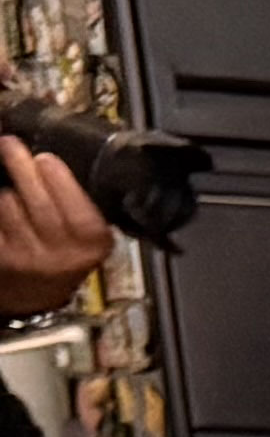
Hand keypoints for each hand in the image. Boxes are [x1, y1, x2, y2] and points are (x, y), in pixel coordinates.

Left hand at [0, 144, 97, 320]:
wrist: (35, 291)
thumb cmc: (63, 252)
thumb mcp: (87, 234)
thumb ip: (79, 202)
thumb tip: (49, 157)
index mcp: (93, 242)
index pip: (74, 201)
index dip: (56, 174)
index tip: (45, 158)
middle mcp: (63, 253)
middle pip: (36, 196)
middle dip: (20, 164)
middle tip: (10, 144)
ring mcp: (29, 257)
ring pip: (9, 204)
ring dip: (8, 195)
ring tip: (16, 199)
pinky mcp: (2, 258)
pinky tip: (6, 215)